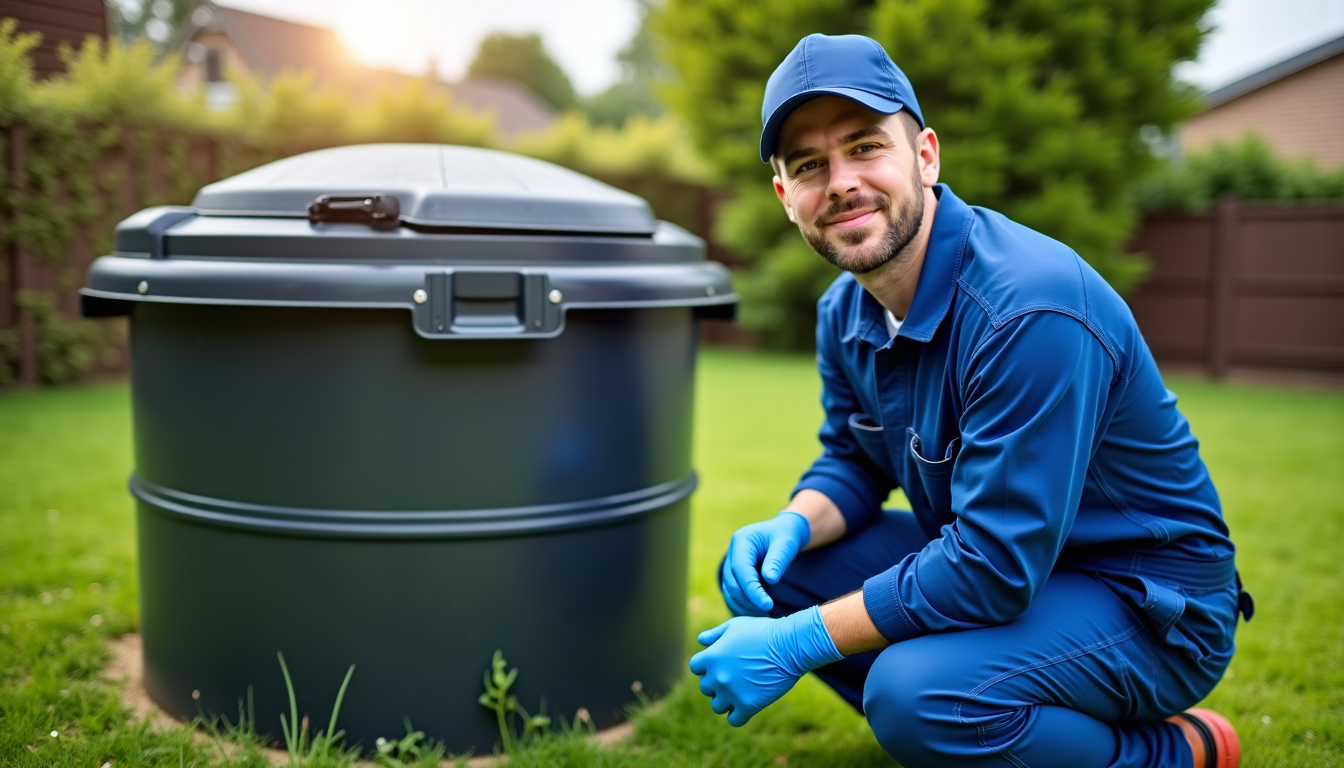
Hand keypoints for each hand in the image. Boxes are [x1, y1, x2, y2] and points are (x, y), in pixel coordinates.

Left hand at [689, 606, 841, 726]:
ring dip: (726, 700)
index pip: (695, 667)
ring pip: (717, 706)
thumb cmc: (763, 632)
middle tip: (735, 676)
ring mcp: (732, 693)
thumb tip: (701, 641)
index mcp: (711, 657)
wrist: (789, 646)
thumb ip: (715, 634)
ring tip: (740, 691)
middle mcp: (717, 677)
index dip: (707, 666)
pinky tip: (748, 704)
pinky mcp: (748, 706)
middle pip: (706, 688)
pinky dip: (739, 714)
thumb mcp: (736, 626)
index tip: (721, 664)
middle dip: (717, 683)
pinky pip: (734, 720)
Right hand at [721, 511, 810, 615]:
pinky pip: (733, 594)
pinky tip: (758, 611)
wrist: (784, 532)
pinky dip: (743, 605)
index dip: (752, 590)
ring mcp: (730, 564)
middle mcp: (732, 553)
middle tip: (768, 610)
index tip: (767, 605)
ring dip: (744, 605)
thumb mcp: (786, 544)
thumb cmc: (786, 536)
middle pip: (731, 583)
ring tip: (764, 613)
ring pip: (729, 591)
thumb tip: (770, 580)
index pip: (741, 570)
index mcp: (741, 541)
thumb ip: (777, 561)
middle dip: (747, 600)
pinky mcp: (734, 575)